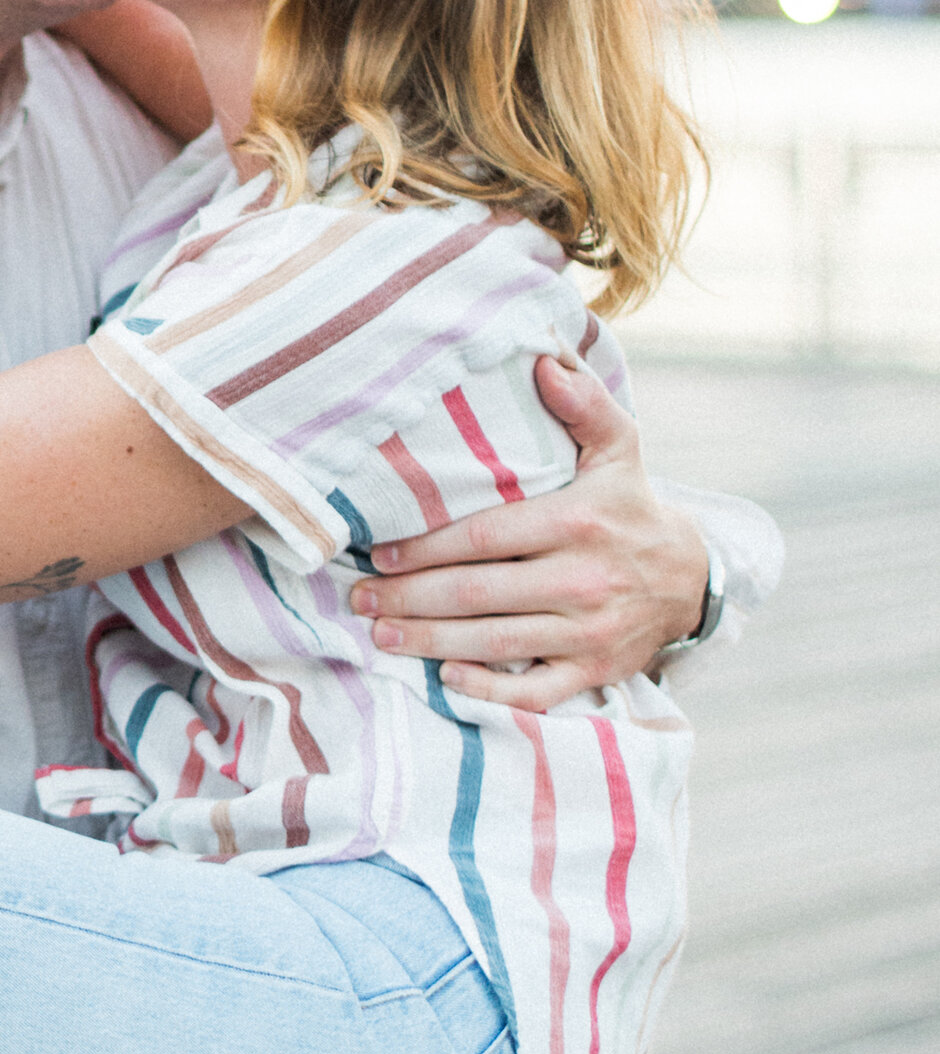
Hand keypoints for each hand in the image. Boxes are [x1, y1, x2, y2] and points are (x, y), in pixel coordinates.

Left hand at [350, 350, 711, 705]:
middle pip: (479, 594)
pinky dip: (489, 690)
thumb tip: (545, 361)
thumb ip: (584, 404)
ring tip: (381, 634)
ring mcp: (590, 631)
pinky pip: (535, 692)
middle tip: (362, 598)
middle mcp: (584, 579)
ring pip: (496, 642)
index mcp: (580, 520)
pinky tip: (447, 677)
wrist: (691, 578)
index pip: (486, 537)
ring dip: (430, 641)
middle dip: (411, 599)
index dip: (427, 548)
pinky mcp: (595, 670)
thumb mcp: (619, 447)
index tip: (381, 554)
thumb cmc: (632, 506)